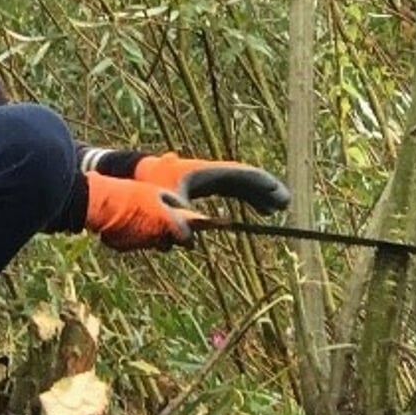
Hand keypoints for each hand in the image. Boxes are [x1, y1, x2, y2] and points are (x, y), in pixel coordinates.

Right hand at [84, 172, 208, 251]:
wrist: (101, 203)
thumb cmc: (131, 193)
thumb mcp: (155, 191)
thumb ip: (172, 202)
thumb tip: (182, 209)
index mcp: (168, 224)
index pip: (187, 238)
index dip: (188, 236)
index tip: (187, 233)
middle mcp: (156, 238)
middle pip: (168, 243)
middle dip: (168, 236)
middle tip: (162, 224)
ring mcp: (140, 244)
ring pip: (150, 243)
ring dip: (150, 235)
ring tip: (141, 218)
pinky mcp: (125, 247)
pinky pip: (133, 243)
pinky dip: (133, 236)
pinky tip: (126, 223)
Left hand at [134, 152, 290, 213]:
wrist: (131, 175)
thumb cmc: (147, 186)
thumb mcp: (160, 204)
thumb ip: (175, 223)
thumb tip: (190, 242)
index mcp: (205, 172)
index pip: (240, 176)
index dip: (262, 185)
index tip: (279, 195)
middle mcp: (208, 173)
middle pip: (242, 180)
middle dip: (263, 191)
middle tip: (284, 204)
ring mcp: (204, 178)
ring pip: (235, 186)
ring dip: (253, 197)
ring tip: (271, 210)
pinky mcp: (198, 187)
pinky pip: (226, 191)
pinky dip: (238, 200)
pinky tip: (243, 214)